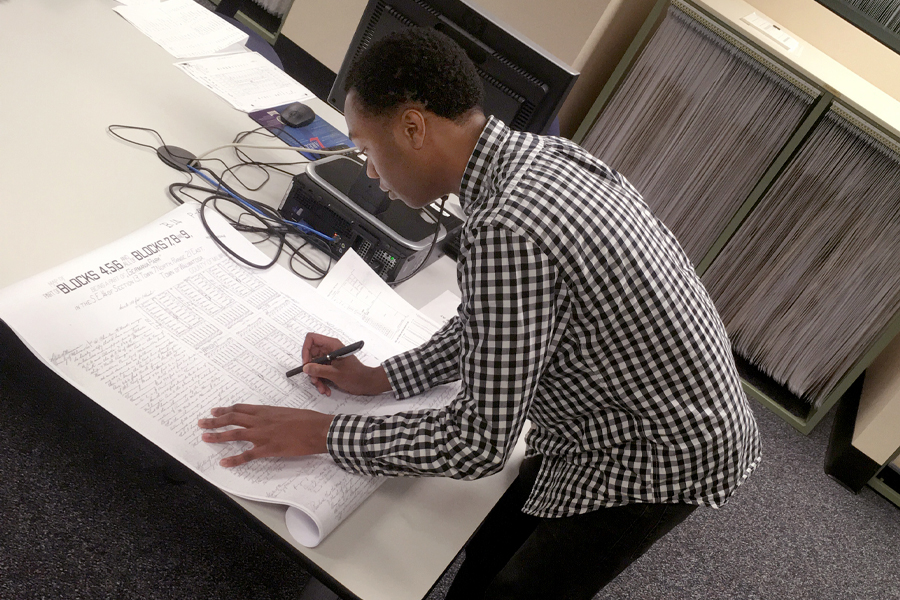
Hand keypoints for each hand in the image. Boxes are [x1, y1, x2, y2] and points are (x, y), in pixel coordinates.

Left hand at [198, 404, 333, 466]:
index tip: (214, 411)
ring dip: (217, 436)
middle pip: (232, 419)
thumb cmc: (308, 419)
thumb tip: (268, 418)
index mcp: (266, 410)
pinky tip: (224, 462)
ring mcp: (263, 435)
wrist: (319, 429)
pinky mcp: (268, 449)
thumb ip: (274, 415)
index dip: (225, 410)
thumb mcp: (288, 412)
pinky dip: (234, 459)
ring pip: (234, 434)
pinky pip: (247, 455)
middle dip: (214, 421)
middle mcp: (261, 420)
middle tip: (201, 422)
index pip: (240, 409)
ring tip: (204, 437)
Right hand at [302, 332, 391, 396]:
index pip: (312, 339)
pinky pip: (320, 372)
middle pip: (311, 355)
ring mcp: (330, 358)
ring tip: (322, 389)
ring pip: (315, 366)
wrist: (366, 383)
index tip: (306, 363)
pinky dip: (321, 381)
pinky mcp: (331, 367)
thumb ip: (319, 370)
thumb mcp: (335, 374)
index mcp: (332, 345)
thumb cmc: (354, 376)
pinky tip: (326, 390)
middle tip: (314, 380)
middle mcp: (329, 349)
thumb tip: (305, 368)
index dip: (305, 349)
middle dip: (311, 369)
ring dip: (317, 379)